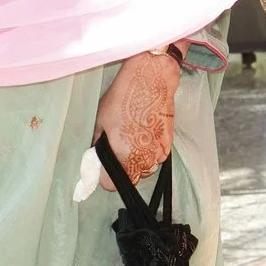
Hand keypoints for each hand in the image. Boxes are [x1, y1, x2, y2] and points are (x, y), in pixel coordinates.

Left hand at [94, 50, 178, 182]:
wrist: (152, 79)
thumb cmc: (124, 98)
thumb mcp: (101, 122)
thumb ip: (99, 146)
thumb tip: (96, 157)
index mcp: (124, 157)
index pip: (112, 185)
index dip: (104, 177)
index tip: (102, 167)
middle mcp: (145, 160)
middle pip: (131, 176)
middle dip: (123, 167)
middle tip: (117, 146)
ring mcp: (159, 153)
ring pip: (145, 167)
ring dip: (138, 159)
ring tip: (133, 136)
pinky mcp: (169, 144)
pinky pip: (155, 156)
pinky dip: (149, 149)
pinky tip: (144, 131)